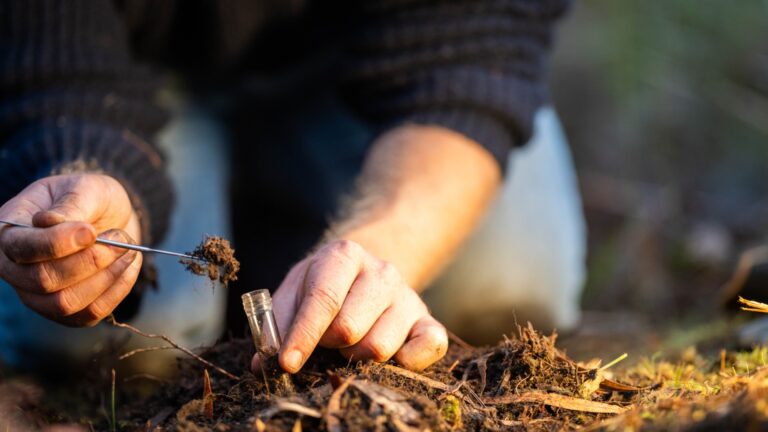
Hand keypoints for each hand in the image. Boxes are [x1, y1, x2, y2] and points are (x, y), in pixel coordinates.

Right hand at [0, 174, 142, 326]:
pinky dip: (116, 290)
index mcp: (8, 230)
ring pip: (65, 303)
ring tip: (127, 249)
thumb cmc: (91, 198)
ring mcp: (36, 294)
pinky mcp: (65, 311)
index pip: (19, 247)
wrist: (110, 217)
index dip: (56, 243)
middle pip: (43, 280)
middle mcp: (14, 267)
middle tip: (119, 237)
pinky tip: (128, 265)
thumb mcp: (84, 188)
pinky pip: (88, 314)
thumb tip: (50, 222)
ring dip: (105, 277)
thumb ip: (71, 204)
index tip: (90, 231)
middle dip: (90, 260)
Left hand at [252, 240, 447, 372]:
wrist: (365, 271)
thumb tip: (264, 363)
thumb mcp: (294, 291)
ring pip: (380, 347)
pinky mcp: (427, 320)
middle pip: (350, 328)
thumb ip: (276, 324)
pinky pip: (429, 347)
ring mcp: (408, 296)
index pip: (323, 299)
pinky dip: (407, 362)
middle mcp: (382, 272)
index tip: (287, 363)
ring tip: (350, 346)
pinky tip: (389, 358)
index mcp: (344, 255)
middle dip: (329, 345)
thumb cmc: (322, 286)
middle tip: (325, 341)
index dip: (303, 336)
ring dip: (356, 357)